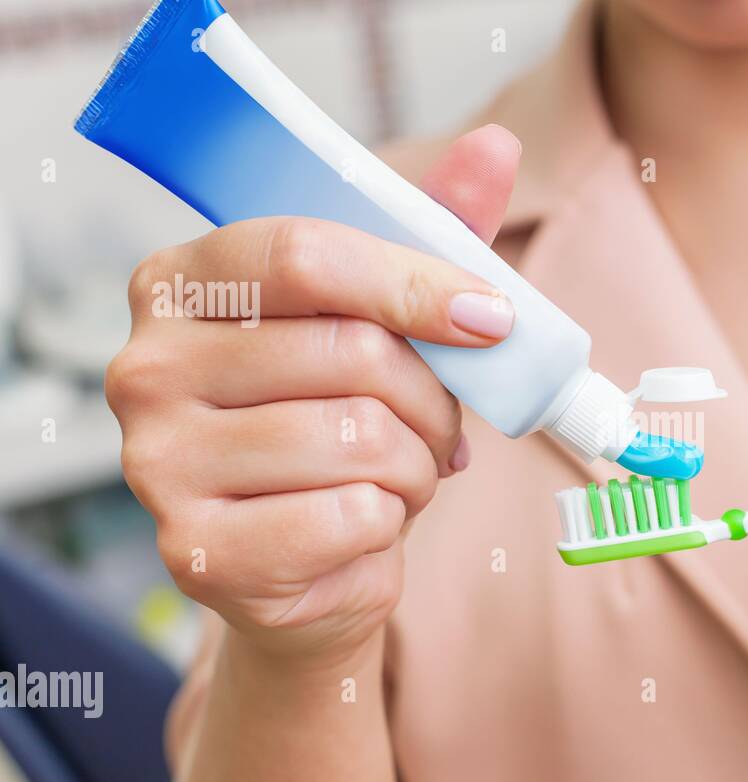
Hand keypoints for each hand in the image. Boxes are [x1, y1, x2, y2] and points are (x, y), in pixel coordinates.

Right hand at [106, 125, 520, 658]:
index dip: (415, 285)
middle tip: (437, 424)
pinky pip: (351, 517)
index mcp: (183, 284)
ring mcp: (158, 463)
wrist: (308, 563)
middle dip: (432, 398)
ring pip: (360, 439)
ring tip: (400, 474)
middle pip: (350, 353)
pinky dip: (391, 522)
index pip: (306, 255)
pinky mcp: (198, 550)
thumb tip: (495, 147)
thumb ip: (429, 234)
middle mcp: (147, 366)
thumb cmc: (342, 425)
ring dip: (416, 464)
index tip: (490, 318)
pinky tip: (365, 522)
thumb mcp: (384, 321)